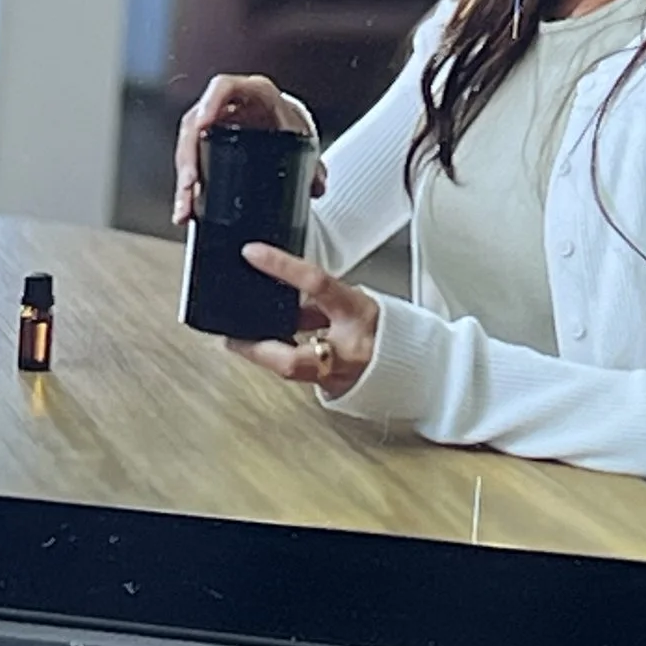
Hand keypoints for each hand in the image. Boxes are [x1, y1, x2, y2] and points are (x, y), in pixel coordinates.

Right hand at [172, 73, 326, 224]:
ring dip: (184, 178)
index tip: (202, 125)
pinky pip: (191, 163)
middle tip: (191, 183)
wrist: (284, 127)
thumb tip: (317, 185)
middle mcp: (226, 105)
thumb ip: (313, 163)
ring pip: (188, 147)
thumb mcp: (300, 136)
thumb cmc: (289, 125)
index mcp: (253, 93)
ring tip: (186, 207)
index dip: (210, 102)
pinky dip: (188, 187)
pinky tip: (187, 209)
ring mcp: (212, 123)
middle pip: (196, 123)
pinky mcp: (204, 143)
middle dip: (189, 156)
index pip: (224, 87)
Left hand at [223, 243, 376, 396]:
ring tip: (243, 341)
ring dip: (265, 353)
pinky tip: (275, 351)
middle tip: (229, 337)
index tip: (253, 253)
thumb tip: (285, 286)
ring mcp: (341, 375)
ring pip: (292, 369)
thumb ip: (322, 298)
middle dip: (255, 348)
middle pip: (290, 357)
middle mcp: (349, 349)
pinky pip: (302, 375)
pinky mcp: (336, 391)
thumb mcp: (357, 300)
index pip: (316, 283)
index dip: (282, 266)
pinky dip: (286, 360)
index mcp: (358, 313)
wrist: (416, 365)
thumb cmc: (391, 328)